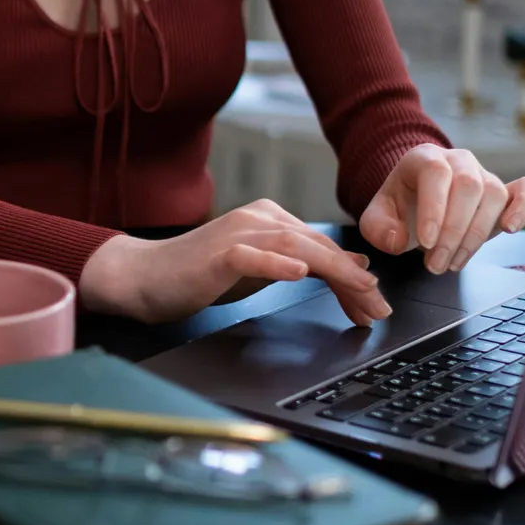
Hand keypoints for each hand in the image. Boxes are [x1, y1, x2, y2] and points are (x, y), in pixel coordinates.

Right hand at [79, 200, 392, 324]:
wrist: (146, 277)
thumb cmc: (200, 274)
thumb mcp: (263, 270)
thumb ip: (305, 264)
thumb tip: (355, 266)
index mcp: (272, 220)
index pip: (324, 247)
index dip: (354, 277)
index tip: (375, 306)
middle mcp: (259, 218)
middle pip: (317, 246)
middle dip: (353, 278)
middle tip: (378, 306)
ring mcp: (238, 232)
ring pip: (295, 246)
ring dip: (331, 269)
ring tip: (357, 288)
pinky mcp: (217, 252)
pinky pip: (252, 255)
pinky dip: (276, 264)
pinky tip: (298, 273)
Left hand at [358, 144, 524, 273]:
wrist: (419, 203)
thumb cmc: (401, 208)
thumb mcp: (377, 217)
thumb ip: (378, 229)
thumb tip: (398, 240)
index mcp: (425, 158)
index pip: (436, 173)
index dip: (434, 208)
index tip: (427, 242)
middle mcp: (458, 161)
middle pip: (468, 187)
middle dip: (453, 232)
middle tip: (436, 264)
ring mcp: (484, 175)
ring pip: (493, 195)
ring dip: (475, 236)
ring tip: (453, 262)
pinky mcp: (505, 192)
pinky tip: (511, 228)